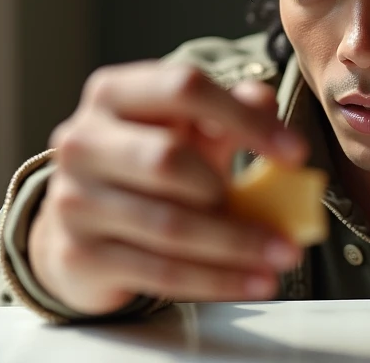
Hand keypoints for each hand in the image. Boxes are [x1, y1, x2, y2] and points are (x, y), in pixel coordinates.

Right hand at [27, 61, 308, 315]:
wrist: (78, 225)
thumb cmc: (145, 165)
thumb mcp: (187, 129)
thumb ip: (230, 110)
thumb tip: (264, 101)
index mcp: (114, 93)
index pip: (183, 87)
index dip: (244, 119)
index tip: (295, 152)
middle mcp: (84, 140)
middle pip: (167, 160)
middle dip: (236, 194)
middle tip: (285, 221)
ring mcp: (74, 200)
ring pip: (169, 226)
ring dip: (237, 246)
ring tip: (283, 257)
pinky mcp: (79, 255)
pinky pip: (160, 272)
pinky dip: (217, 280)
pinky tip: (254, 281)